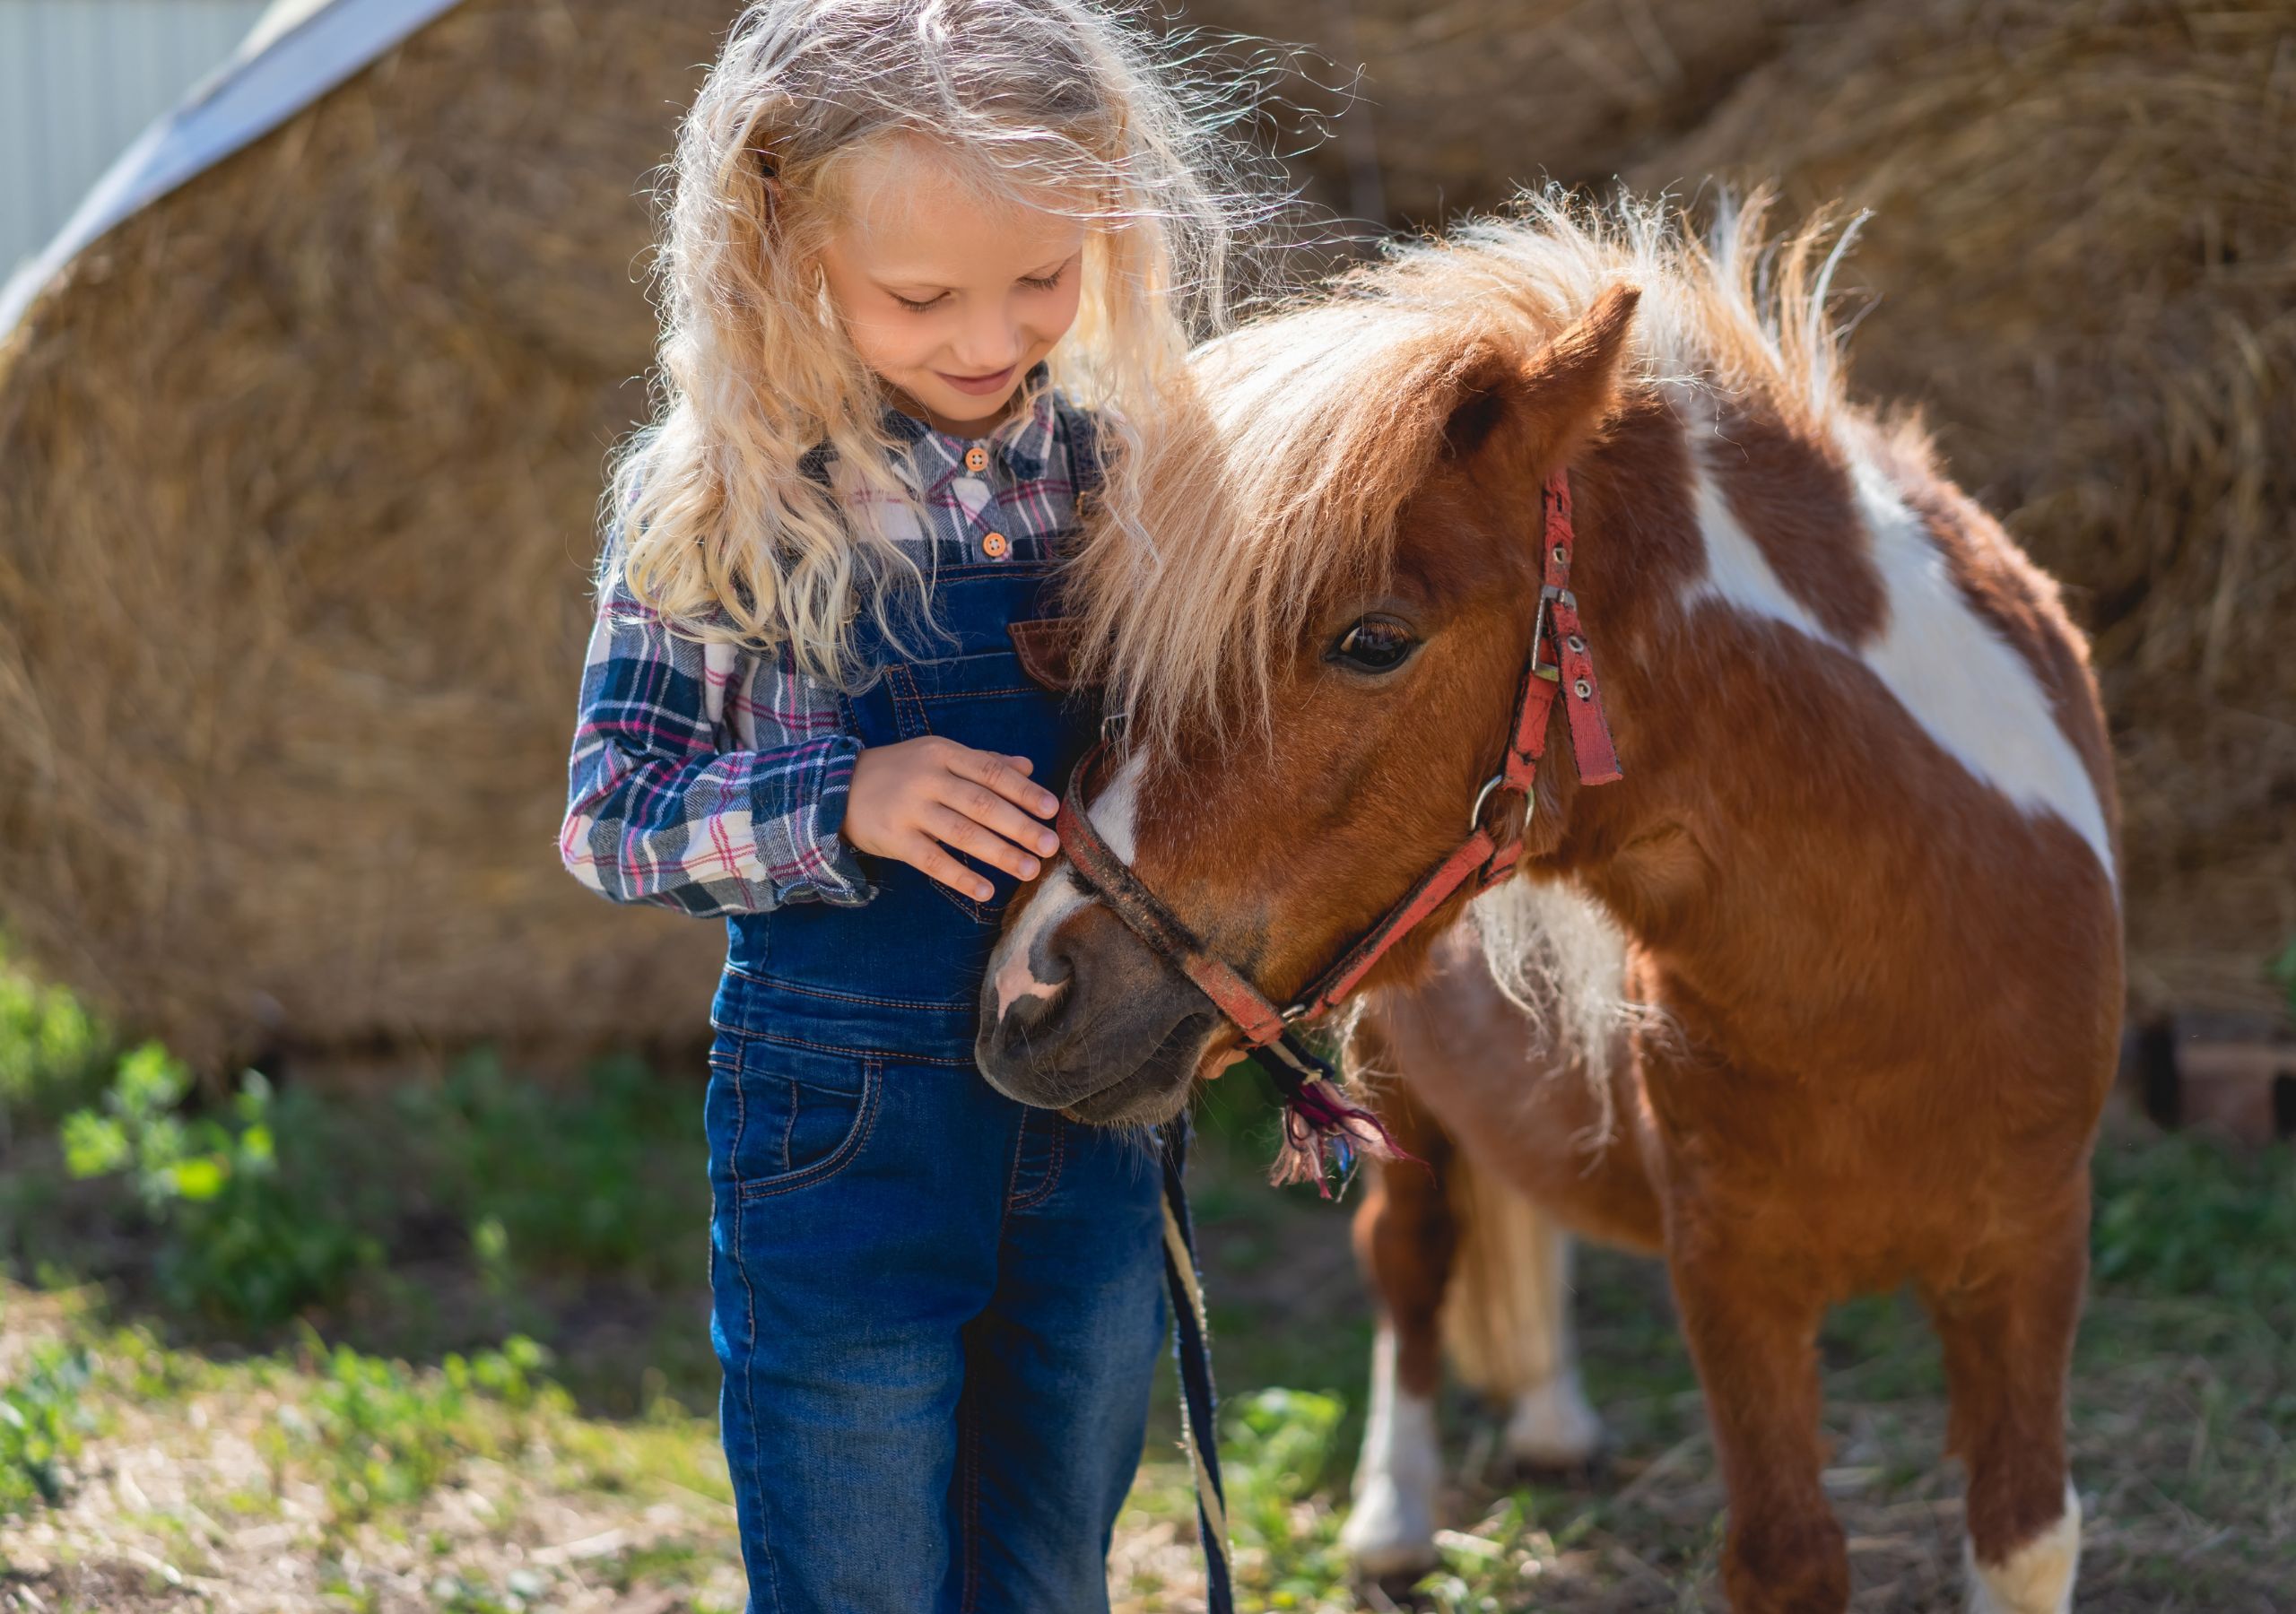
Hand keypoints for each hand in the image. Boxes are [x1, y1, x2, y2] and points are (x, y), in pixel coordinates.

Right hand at [843, 737, 1061, 901]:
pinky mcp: (894, 839)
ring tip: (1030, 869)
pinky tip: (986, 890)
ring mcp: (909, 810)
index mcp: (943, 753)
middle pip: (981, 804)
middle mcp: (927, 779)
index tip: (1052, 809)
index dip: (1024, 792)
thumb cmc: (900, 771)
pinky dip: (960, 877)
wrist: (837, 787)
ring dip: (1000, 853)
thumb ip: (983, 761)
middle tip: (1050, 845)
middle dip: (1020, 826)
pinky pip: (932, 861)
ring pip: (962, 834)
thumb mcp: (939, 756)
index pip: (991, 772)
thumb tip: (1028, 767)